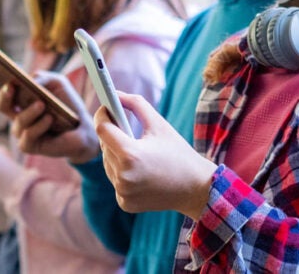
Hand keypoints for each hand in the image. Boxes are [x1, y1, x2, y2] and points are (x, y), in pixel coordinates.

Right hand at [0, 72, 98, 163]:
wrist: (82, 129)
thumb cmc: (67, 105)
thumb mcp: (57, 83)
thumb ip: (42, 77)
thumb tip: (29, 80)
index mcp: (21, 101)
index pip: (5, 94)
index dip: (4, 86)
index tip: (9, 80)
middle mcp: (18, 116)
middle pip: (1, 106)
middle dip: (4, 96)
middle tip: (11, 88)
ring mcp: (22, 132)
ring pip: (18, 121)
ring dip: (30, 112)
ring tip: (42, 105)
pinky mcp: (29, 146)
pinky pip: (28, 135)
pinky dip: (39, 126)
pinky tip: (49, 119)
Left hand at [96, 92, 216, 218]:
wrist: (195, 188)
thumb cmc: (178, 153)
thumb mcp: (159, 124)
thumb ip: (136, 104)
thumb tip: (115, 94)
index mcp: (131, 154)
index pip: (102, 129)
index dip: (102, 115)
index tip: (106, 108)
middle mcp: (123, 176)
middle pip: (105, 147)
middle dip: (112, 135)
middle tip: (121, 125)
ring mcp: (123, 192)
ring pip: (108, 164)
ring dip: (115, 154)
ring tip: (132, 147)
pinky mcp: (125, 203)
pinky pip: (115, 181)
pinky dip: (122, 173)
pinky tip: (136, 168)